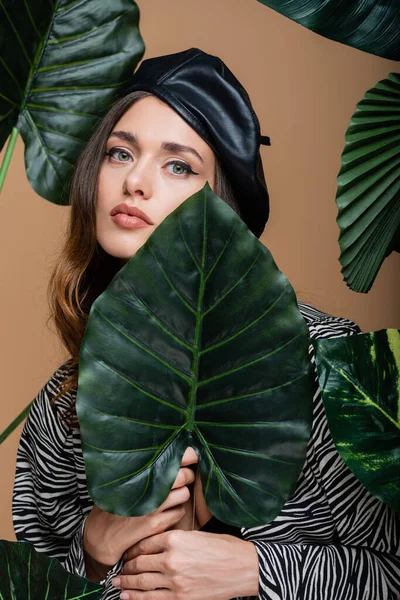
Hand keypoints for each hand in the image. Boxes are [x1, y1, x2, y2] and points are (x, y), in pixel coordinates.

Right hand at [83, 448, 197, 578]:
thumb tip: (162, 454)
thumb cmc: (111, 507)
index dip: (186, 455)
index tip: (191, 456)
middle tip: (186, 476)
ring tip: (174, 496)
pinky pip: (179, 512)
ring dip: (182, 494)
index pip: (171, 457)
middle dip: (188, 475)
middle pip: (183, 475)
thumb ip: (140, 471)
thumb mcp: (120, 484)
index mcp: (139, 473)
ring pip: (184, 494)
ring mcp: (152, 507)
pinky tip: (167, 513)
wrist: (98, 538)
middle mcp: (146, 488)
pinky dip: (177, 511)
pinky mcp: (155, 524)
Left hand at [113, 530, 258, 599]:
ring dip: (126, 584)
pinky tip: (128, 597)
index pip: (144, 544)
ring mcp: (175, 580)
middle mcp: (171, 558)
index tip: (126, 553)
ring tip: (117, 584)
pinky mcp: (181, 597)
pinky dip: (137, 598)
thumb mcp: (197, 535)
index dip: (132, 550)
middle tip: (118, 570)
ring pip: (142, 582)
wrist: (243, 568)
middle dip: (126, 568)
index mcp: (175, 538)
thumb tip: (156, 547)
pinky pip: (152, 599)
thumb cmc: (224, 548)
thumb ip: (175, 540)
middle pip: (139, 563)